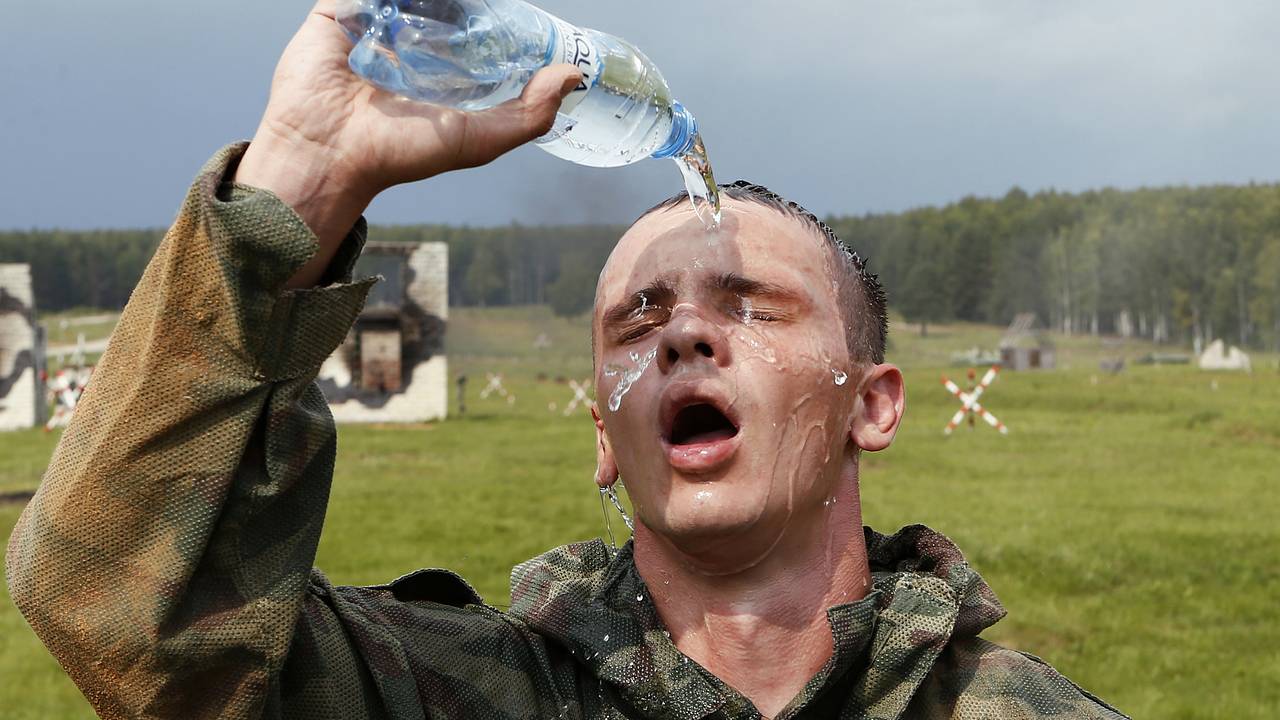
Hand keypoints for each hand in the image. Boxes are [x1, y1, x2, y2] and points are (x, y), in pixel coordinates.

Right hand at [235, 0, 580, 286]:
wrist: (330, 155)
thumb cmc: (400, 153)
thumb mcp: (478, 139)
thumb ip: (529, 113)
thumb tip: (573, 76)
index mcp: (439, 68)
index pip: (475, 24)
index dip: (497, 15)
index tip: (521, 13)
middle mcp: (407, 42)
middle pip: (445, 2)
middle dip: (469, 3)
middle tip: (491, 3)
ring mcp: (372, 22)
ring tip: (459, 2)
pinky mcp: (337, 10)